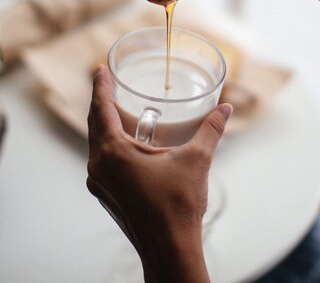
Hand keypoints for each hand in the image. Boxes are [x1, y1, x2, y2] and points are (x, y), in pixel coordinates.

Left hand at [86, 66, 231, 282]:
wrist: (169, 249)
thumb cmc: (177, 207)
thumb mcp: (196, 161)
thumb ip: (210, 130)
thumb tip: (225, 110)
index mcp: (114, 152)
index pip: (101, 108)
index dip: (100, 86)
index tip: (100, 69)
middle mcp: (99, 166)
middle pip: (94, 124)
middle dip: (101, 101)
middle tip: (106, 83)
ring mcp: (99, 182)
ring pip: (96, 144)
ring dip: (103, 124)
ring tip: (114, 109)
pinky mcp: (106, 194)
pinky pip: (101, 160)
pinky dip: (108, 144)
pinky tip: (123, 144)